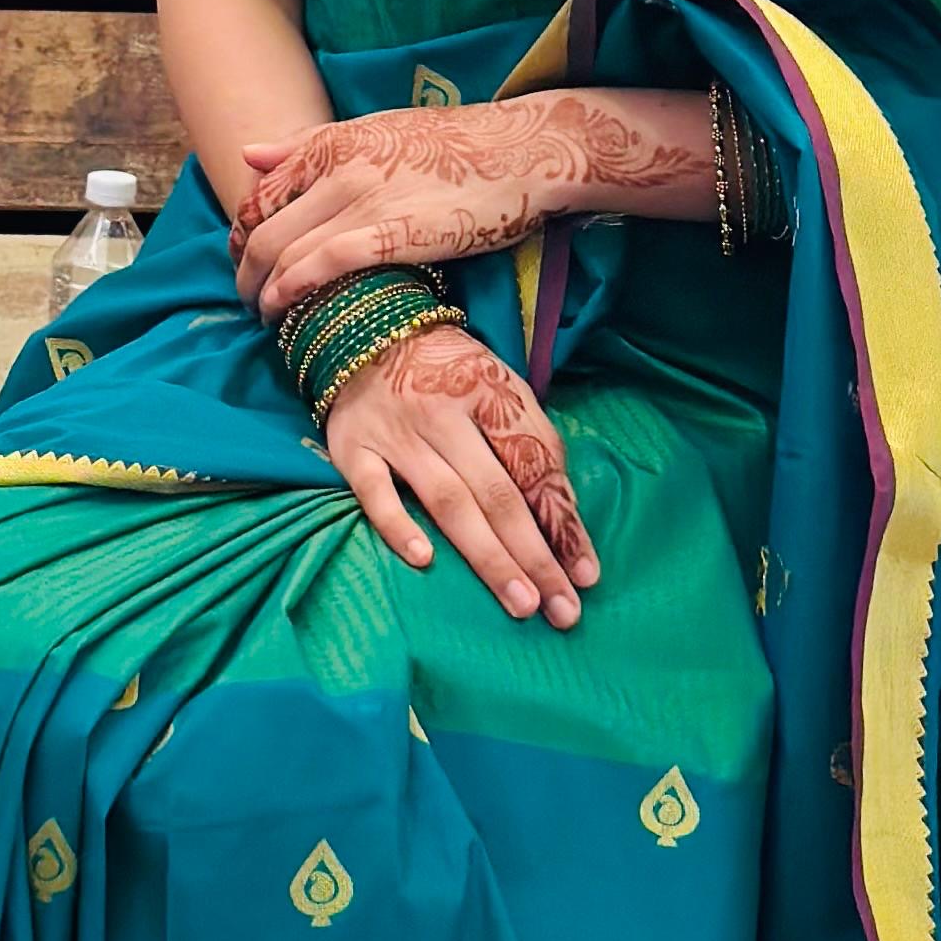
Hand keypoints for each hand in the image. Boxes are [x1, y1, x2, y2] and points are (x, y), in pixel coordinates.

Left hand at [234, 90, 704, 315]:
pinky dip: (291, 293)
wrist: (520, 151)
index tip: (248, 260)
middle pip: (261, 228)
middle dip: (244, 272)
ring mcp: (359, 200)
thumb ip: (312, 142)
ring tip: (264, 316)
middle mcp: (336, 166)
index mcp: (333, 139)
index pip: (261, 192)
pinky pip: (317, 268)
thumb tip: (249, 153)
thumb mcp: (377, 128)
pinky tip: (286, 314)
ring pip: (281, 252)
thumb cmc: (455, 143)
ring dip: (262, 291)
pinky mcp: (386, 234)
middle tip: (247, 298)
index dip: (245, 234)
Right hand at [322, 320, 597, 627]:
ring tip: (521, 603)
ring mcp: (397, 432)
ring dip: (487, 556)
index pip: (532, 463)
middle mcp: (445, 413)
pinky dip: (398, 525)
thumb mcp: (498, 383)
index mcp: (488, 391)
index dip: (562, 520)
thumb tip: (564, 514)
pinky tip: (424, 561)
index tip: (586, 574)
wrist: (364, 329)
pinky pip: (375, 492)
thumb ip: (530, 439)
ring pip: (448, 501)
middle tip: (563, 611)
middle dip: (534, 555)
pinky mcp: (353, 449)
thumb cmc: (446, 370)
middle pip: (496, 493)